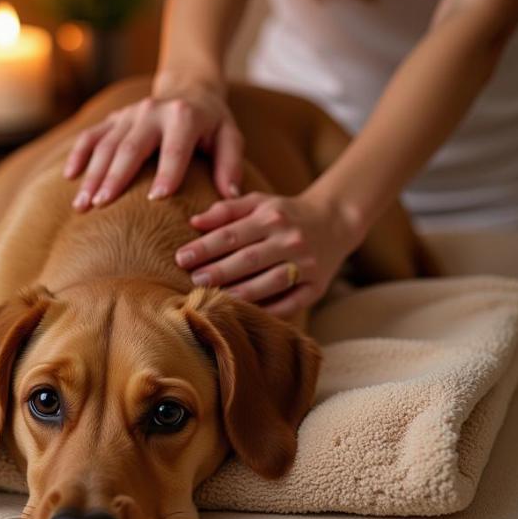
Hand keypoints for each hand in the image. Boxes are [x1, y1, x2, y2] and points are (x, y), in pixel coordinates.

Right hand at [63, 74, 243, 209]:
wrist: (188, 89)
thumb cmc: (212, 123)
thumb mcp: (229, 137)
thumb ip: (230, 165)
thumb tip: (230, 196)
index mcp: (183, 117)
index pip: (174, 148)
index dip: (167, 172)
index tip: (156, 199)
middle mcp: (152, 111)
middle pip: (130, 147)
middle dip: (115, 177)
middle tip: (102, 205)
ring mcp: (128, 115)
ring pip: (105, 145)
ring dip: (92, 175)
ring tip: (82, 204)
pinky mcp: (113, 118)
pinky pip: (90, 136)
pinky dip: (78, 155)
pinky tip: (69, 177)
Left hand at [175, 190, 362, 317]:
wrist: (335, 221)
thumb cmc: (284, 213)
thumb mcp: (258, 203)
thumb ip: (225, 210)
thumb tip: (193, 222)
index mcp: (271, 217)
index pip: (232, 234)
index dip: (205, 247)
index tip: (182, 257)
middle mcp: (290, 240)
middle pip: (249, 259)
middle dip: (219, 271)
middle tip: (194, 281)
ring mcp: (305, 264)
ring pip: (270, 283)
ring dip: (242, 293)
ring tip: (216, 299)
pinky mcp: (316, 286)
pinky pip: (291, 303)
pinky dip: (270, 311)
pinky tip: (247, 315)